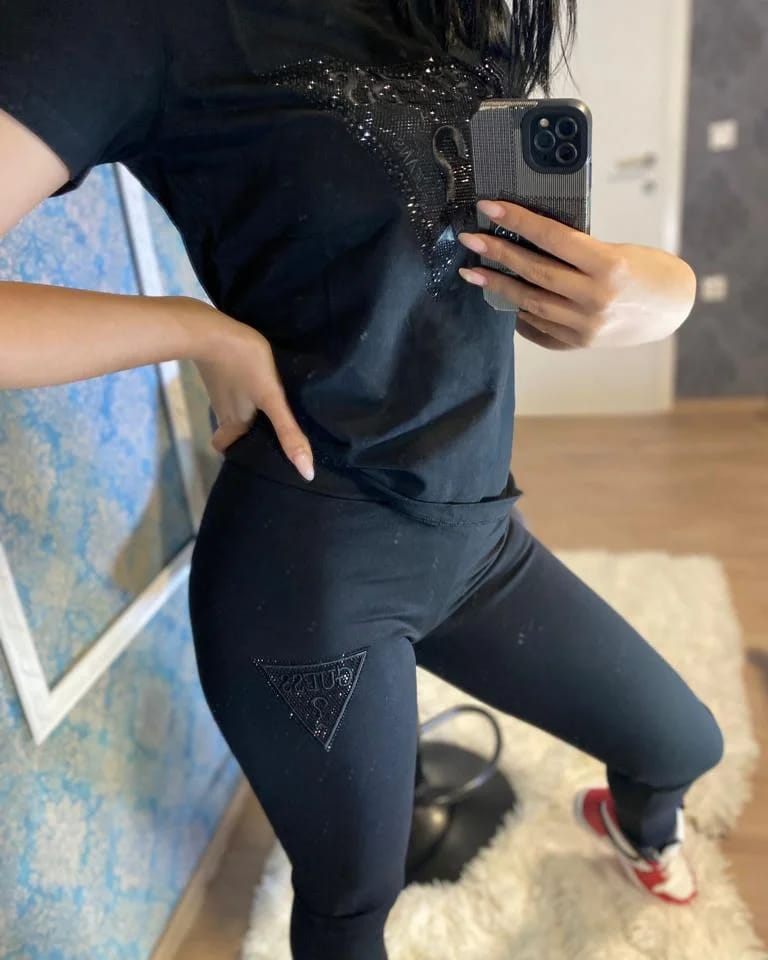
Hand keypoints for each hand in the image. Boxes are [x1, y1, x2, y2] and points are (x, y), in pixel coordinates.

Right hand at [184, 299, 314, 480]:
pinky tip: (257, 377)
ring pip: (231, 406)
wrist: (209, 328)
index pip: (226, 447)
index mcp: (234, 422)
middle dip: (247, 431)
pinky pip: (230, 385)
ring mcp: (217, 387)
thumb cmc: (243, 364)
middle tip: (270, 428)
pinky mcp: (217, 367)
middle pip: (232, 427)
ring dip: (246, 408)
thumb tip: (307, 473)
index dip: (237, 451)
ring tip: (272, 403)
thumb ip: (288, 432)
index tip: (254, 451)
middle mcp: (222, 409)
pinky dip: (241, 387)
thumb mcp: (271, 399)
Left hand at [457, 200, 696, 349]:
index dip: (517, 221)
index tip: (489, 208)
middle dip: (497, 254)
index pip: (552, 237)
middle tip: (470, 239)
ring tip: (475, 272)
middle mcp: (594, 298)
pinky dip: (519, 314)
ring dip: (499, 286)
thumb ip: (577, 250)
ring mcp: (585, 325)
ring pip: (530, 303)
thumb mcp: (618, 249)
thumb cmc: (647, 270)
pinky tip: (503, 301)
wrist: (672, 309)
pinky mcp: (580, 343)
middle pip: (535, 272)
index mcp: (607, 265)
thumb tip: (529, 238)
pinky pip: (540, 329)